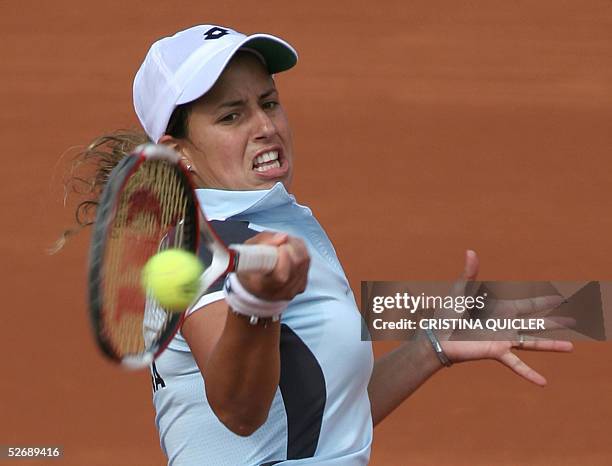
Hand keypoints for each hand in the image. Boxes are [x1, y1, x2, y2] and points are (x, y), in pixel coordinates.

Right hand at [237, 231, 309, 301]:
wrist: (255, 286)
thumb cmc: (249, 267)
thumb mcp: (248, 250)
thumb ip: (264, 241)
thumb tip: (284, 237)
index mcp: (262, 286)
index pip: (281, 277)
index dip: (284, 258)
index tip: (280, 246)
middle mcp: (279, 292)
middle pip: (296, 266)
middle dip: (292, 247)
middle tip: (281, 241)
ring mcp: (292, 290)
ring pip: (304, 262)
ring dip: (297, 247)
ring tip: (285, 244)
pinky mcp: (301, 286)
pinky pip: (307, 264)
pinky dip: (301, 252)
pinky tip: (291, 250)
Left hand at [440, 250, 573, 385]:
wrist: (437, 336)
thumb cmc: (447, 314)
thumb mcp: (460, 291)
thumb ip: (469, 273)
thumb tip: (470, 251)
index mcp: (500, 310)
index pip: (528, 304)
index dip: (544, 301)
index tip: (560, 298)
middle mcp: (505, 325)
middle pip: (536, 323)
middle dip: (555, 322)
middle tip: (574, 321)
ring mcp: (502, 340)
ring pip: (533, 342)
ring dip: (551, 346)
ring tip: (570, 347)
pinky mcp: (496, 351)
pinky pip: (516, 364)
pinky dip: (529, 374)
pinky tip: (543, 383)